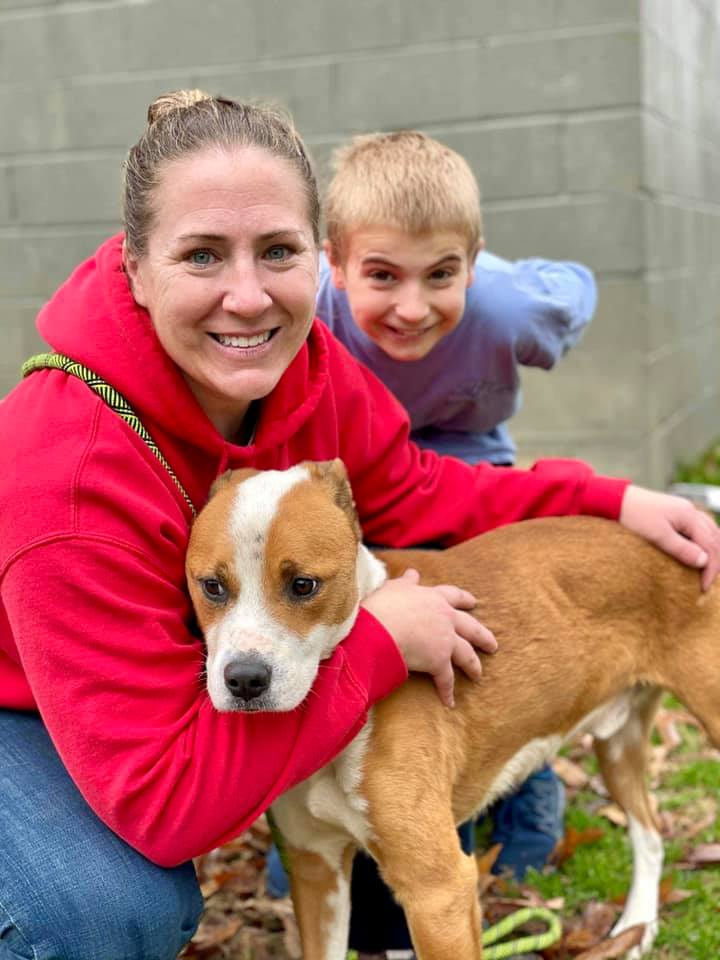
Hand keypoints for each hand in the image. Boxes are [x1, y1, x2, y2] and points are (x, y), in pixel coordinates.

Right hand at [361, 568, 496, 707]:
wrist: (380, 628)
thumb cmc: (383, 606)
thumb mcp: (394, 587)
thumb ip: (406, 582)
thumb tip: (413, 573)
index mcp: (434, 598)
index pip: (454, 596)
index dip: (464, 599)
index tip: (474, 602)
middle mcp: (445, 618)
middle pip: (471, 627)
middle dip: (483, 636)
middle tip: (492, 645)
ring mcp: (445, 640)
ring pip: (466, 654)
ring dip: (473, 666)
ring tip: (478, 675)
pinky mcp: (438, 662)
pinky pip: (446, 679)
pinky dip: (447, 691)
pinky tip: (449, 702)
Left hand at [619, 485, 719, 590]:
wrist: (614, 499)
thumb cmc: (634, 516)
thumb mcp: (658, 536)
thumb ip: (682, 549)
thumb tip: (704, 561)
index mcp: (689, 515)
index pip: (710, 545)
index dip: (710, 568)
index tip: (703, 588)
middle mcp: (691, 511)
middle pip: (714, 538)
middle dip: (715, 561)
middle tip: (707, 582)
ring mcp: (684, 510)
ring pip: (710, 532)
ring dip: (712, 551)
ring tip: (706, 570)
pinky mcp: (676, 512)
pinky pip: (699, 528)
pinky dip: (703, 542)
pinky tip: (698, 551)